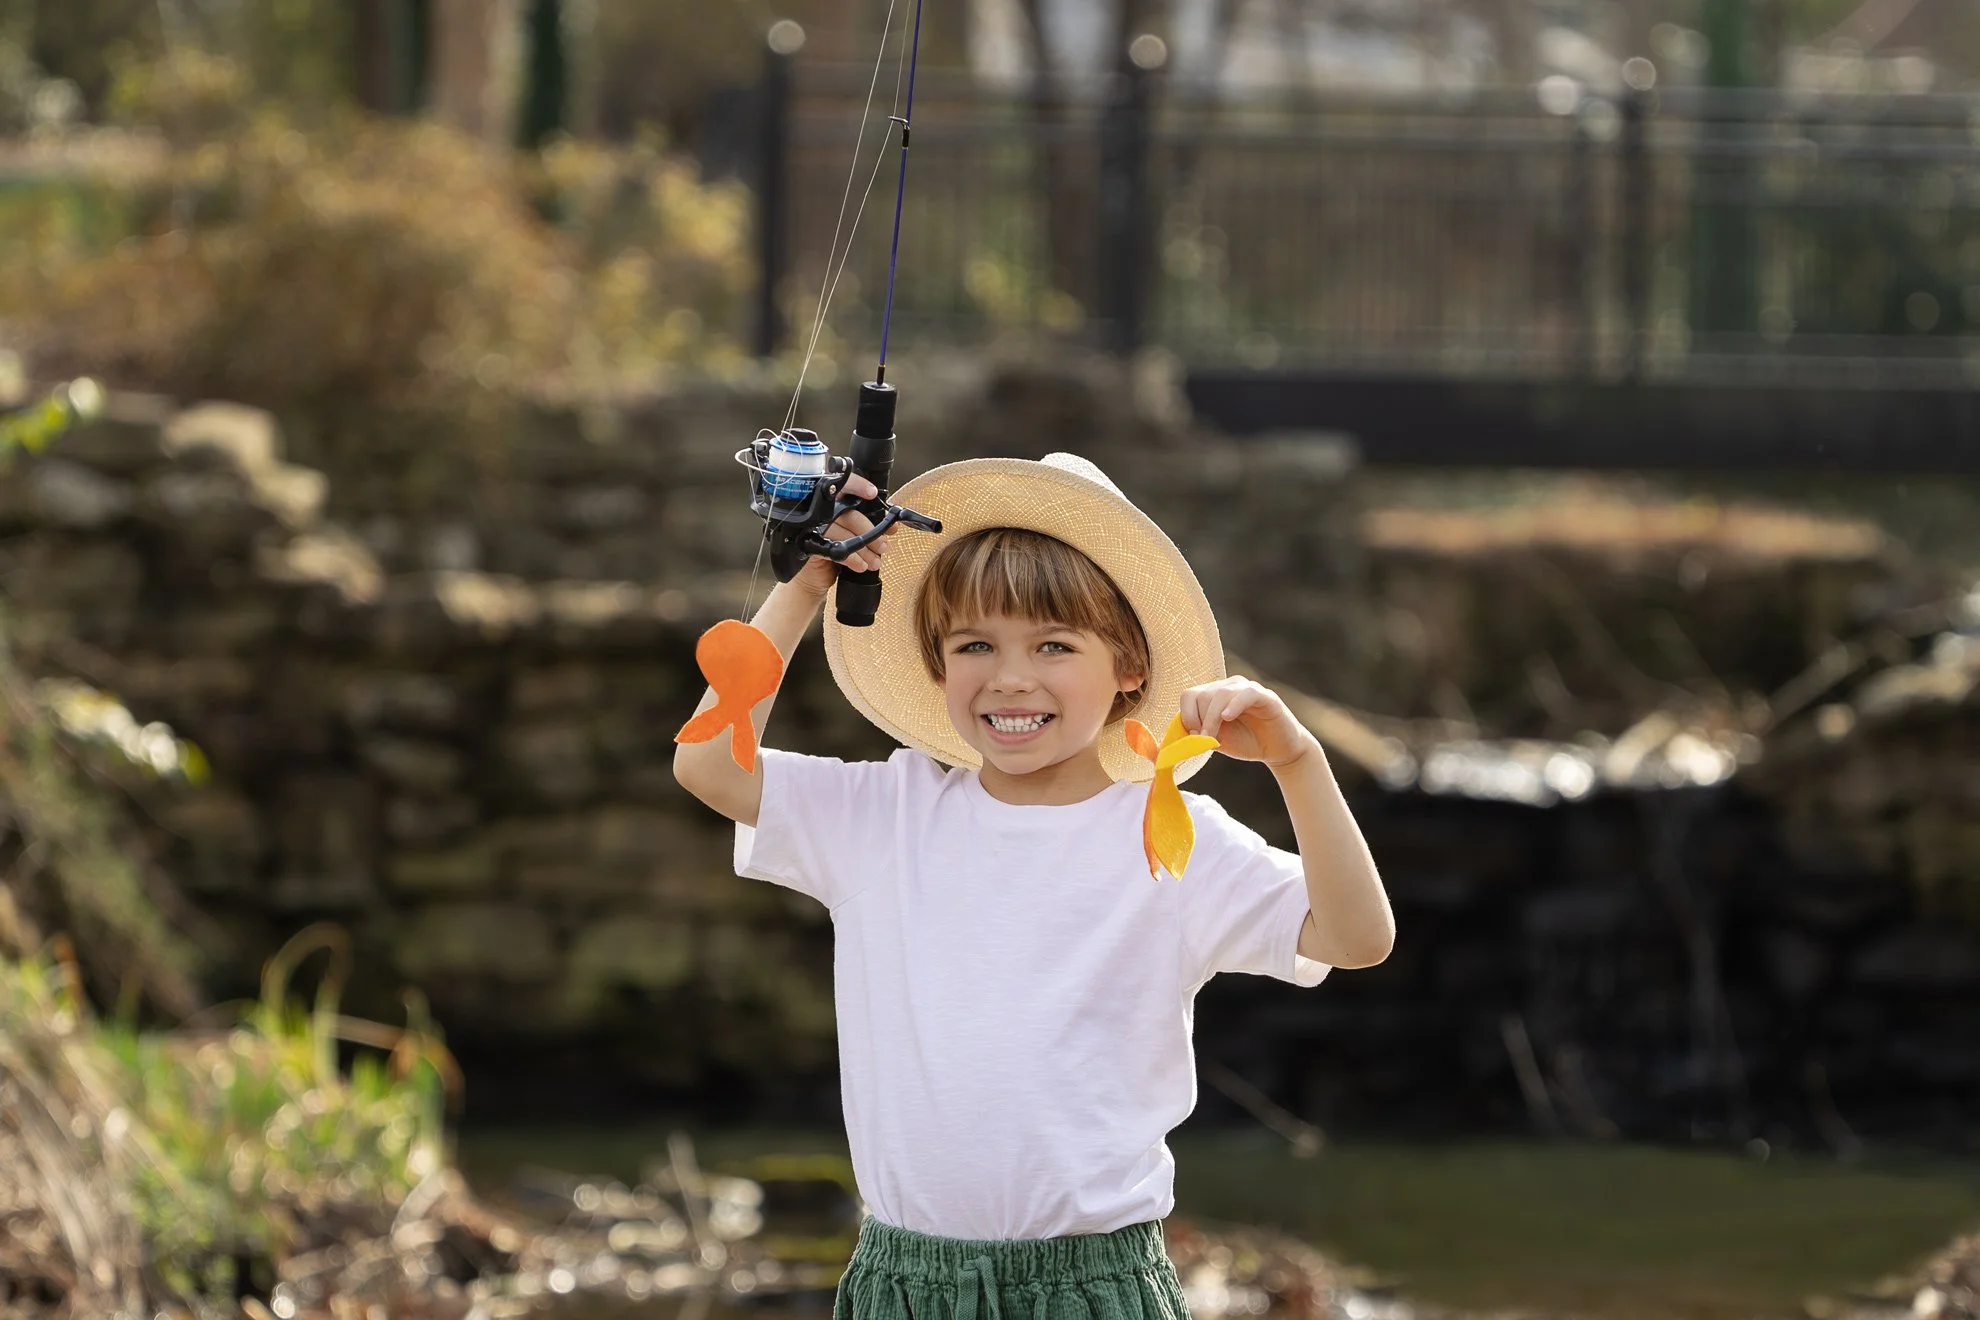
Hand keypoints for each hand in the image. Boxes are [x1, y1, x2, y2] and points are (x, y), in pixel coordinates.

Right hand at [793, 473, 894, 596]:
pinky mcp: (810, 545)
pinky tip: (861, 565)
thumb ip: (870, 528)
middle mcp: (820, 513)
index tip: (872, 493)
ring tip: (874, 561)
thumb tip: (892, 527)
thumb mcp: (855, 537)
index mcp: (832, 505)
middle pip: (849, 514)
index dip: (857, 486)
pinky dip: (852, 558)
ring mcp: (813, 528)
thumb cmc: (836, 554)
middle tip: (883, 546)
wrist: (817, 578)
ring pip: (844, 533)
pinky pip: (835, 549)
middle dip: (871, 532)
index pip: (843, 487)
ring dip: (864, 549)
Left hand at [1178, 677, 1316, 770]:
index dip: (1186, 716)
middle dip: (1200, 720)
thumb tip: (1184, 732)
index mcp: (1214, 695)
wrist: (1278, 750)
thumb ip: (1200, 734)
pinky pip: (1246, 694)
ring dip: (1212, 718)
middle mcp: (1229, 687)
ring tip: (1214, 738)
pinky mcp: (1265, 696)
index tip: (1193, 737)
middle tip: (1206, 741)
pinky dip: (1234, 705)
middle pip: (1202, 695)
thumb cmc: (1247, 742)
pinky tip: (1227, 717)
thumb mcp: (1217, 740)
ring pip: (1220, 694)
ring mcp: (1247, 689)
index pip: (1189, 695)